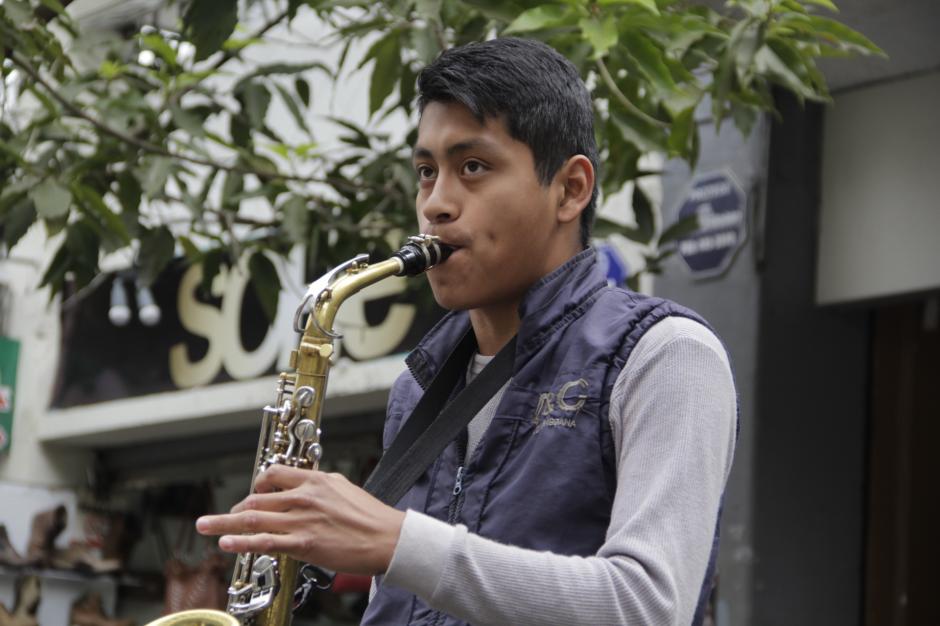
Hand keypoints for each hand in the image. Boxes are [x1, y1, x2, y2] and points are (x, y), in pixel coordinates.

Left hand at [195, 465, 404, 575]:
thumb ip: (321, 486)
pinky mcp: (305, 543)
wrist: (388, 538)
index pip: (274, 474)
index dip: (256, 484)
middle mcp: (304, 497)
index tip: (250, 494)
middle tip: (218, 518)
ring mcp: (302, 520)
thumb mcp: (345, 488)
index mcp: (315, 480)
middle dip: (234, 509)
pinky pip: (266, 542)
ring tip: (205, 526)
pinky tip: (226, 543)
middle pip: (257, 498)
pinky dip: (242, 542)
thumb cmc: (371, 517)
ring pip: (255, 518)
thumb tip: (307, 487)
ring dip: (224, 522)